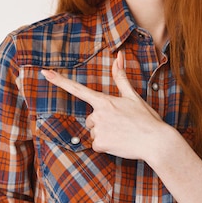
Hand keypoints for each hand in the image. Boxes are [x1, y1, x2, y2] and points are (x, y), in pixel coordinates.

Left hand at [41, 50, 167, 160]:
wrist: (156, 142)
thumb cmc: (146, 118)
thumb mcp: (133, 95)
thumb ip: (121, 76)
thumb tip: (118, 56)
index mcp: (104, 100)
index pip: (77, 89)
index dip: (59, 80)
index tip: (45, 73)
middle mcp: (98, 114)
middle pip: (90, 119)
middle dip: (102, 122)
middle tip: (121, 124)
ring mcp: (98, 130)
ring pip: (94, 132)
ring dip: (105, 134)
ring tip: (122, 134)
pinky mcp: (100, 144)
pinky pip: (96, 145)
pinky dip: (106, 146)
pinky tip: (120, 143)